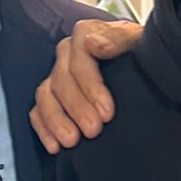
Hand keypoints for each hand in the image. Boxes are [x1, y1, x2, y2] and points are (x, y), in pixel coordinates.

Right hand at [30, 18, 142, 151]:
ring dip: (57, 120)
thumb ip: (120, 38)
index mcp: (87, 34)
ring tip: (72, 142)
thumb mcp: (139, 41)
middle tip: (93, 130)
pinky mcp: (51, 95)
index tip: (107, 112)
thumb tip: (93, 44)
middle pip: (62, 79)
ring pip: (46, 95)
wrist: (142, 69)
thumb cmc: (142, 54)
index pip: (79, 56)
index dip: (90, 85)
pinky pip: (38, 110)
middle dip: (77, 107)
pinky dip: (43, 128)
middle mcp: (68, 52)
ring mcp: (57, 74)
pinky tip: (54, 146)